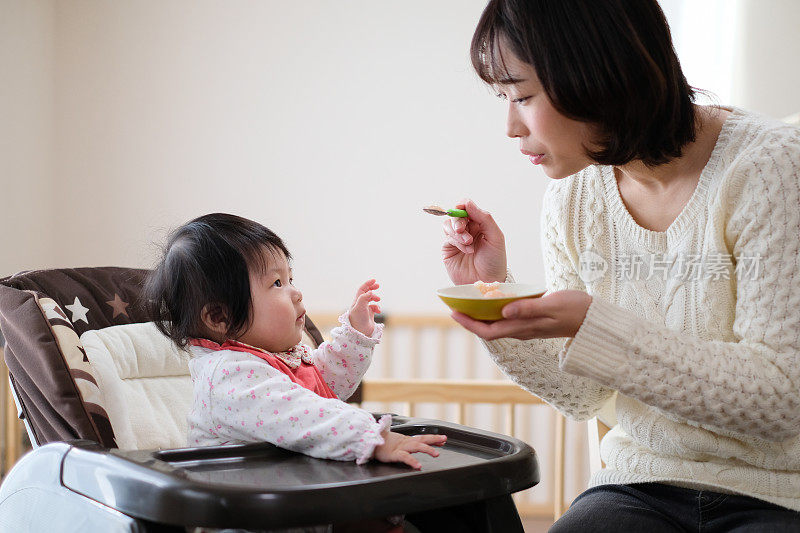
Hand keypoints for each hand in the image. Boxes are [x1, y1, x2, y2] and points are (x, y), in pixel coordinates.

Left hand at [349, 279, 380, 335]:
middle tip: (378, 285)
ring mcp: (365, 310)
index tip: (374, 280)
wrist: (360, 332)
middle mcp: (360, 304)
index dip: (367, 284)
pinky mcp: (369, 315)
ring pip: (371, 300)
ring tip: (378, 300)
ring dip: (375, 298)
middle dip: (372, 288)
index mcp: (356, 301)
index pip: (362, 289)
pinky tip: (378, 311)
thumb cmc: (358, 319)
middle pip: (366, 293)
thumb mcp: (360, 307)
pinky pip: (375, 307)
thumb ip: (364, 298)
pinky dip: (377, 307)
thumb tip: (370, 291)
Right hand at [373, 431, 446, 469]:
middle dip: (434, 439)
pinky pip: (405, 457)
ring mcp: (400, 447)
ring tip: (436, 454)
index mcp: (406, 440)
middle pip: (422, 439)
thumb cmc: (382, 444)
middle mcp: (405, 442)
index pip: (422, 438)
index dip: (433, 438)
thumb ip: (406, 445)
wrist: (369, 443)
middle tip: (444, 439)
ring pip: (416, 446)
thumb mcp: (397, 443)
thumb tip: (416, 446)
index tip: (443, 439)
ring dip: (427, 449)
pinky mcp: (394, 454)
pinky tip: (418, 465)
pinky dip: (412, 461)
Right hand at [441, 199, 507, 284]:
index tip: (461, 207)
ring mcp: (457, 240)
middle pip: (456, 216)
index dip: (463, 205)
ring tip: (468, 243)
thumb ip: (483, 217)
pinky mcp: (449, 250)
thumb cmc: (494, 261)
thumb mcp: (495, 236)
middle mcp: (468, 230)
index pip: (467, 208)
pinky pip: (448, 238)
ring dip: (457, 233)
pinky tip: (467, 250)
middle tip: (463, 231)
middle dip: (458, 221)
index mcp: (480, 224)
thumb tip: (467, 202)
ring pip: (448, 225)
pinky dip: (457, 242)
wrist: (488, 281)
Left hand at [451, 290, 591, 340]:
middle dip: (469, 320)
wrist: (593, 319)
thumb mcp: (551, 306)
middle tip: (453, 305)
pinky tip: (491, 300)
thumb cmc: (575, 310)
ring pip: (496, 324)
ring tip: (467, 302)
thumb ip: (528, 309)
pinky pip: (506, 319)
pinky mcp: (531, 321)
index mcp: (523, 328)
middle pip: (488, 329)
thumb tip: (503, 311)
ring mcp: (526, 327)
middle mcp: (521, 330)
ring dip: (480, 316)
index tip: (453, 312)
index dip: (468, 324)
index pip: (488, 331)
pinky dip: (494, 310)